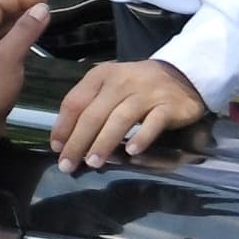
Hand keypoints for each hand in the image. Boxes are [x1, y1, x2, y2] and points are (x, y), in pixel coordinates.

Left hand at [48, 59, 207, 172]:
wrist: (182, 75)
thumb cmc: (137, 86)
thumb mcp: (110, 86)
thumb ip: (89, 106)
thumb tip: (65, 139)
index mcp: (101, 75)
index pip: (76, 101)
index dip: (64, 126)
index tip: (57, 148)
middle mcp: (121, 81)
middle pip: (94, 114)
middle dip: (78, 141)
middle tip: (68, 164)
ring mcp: (146, 93)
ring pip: (120, 119)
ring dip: (104, 142)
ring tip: (93, 162)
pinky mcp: (169, 105)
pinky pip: (153, 122)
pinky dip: (142, 137)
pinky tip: (132, 152)